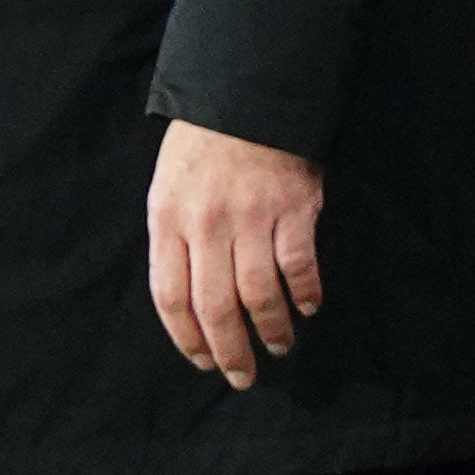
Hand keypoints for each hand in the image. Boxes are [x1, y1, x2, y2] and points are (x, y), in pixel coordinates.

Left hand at [147, 118, 325, 387]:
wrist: (245, 96)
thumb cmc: (201, 147)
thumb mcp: (168, 187)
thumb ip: (174, 238)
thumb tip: (186, 298)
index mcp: (167, 218)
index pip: (170, 295)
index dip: (185, 337)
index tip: (200, 361)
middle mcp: (207, 224)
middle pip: (215, 306)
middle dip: (229, 351)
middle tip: (241, 378)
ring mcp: (251, 218)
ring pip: (259, 295)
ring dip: (271, 331)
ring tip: (278, 348)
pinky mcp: (292, 210)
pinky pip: (298, 266)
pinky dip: (304, 294)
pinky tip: (306, 308)